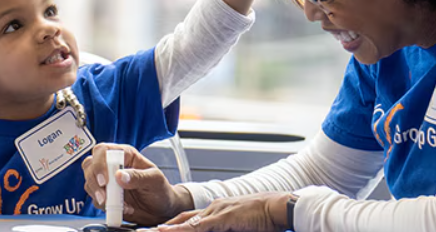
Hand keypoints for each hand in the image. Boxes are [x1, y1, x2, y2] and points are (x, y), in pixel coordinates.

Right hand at [82, 143, 193, 225]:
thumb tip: (120, 175)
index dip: (100, 163)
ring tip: (118, 204)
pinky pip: (95, 199)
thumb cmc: (160, 190)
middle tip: (104, 195)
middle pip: (90, 164)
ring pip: (89, 182)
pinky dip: (105, 206)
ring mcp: (108, 181)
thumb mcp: (155, 180)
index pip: (103, 150)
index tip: (105, 180)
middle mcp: (113, 165)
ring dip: (99, 195)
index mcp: (126, 154)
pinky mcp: (106, 196)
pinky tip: (122, 208)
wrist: (161, 210)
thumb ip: (138, 176)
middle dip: (94, 181)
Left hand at [154, 192, 291, 231]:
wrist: (279, 207)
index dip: (171, 226)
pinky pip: (198, 226)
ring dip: (166, 229)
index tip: (156, 231)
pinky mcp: (222, 217)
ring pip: (184, 222)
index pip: (187, 220)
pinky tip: (168, 231)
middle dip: (161, 228)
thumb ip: (224, 229)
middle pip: (180, 219)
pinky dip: (182, 229)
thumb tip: (221, 230)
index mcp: (215, 210)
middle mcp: (211, 208)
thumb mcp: (237, 226)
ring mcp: (215, 211)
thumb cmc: (264, 218)